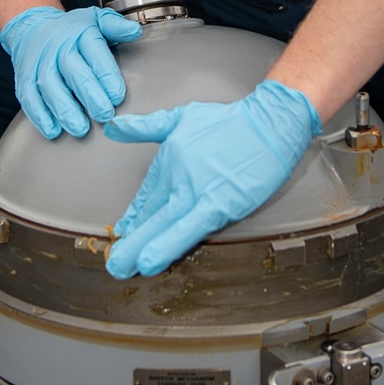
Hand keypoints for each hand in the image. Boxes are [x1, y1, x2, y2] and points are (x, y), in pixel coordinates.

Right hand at [0, 5, 140, 139]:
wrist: (33, 27)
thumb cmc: (71, 30)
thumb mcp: (96, 20)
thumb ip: (116, 27)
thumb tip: (134, 31)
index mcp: (80, 33)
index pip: (95, 53)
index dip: (106, 75)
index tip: (117, 95)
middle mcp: (58, 47)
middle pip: (73, 71)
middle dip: (89, 95)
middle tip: (104, 114)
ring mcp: (39, 63)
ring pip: (49, 86)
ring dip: (65, 110)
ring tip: (80, 128)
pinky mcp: (24, 78)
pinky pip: (29, 97)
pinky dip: (40, 116)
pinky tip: (53, 129)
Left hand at [103, 79, 320, 277]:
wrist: (270, 122)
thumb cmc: (232, 121)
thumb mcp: (180, 116)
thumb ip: (145, 126)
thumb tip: (114, 128)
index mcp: (169, 158)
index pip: (146, 195)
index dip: (134, 217)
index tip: (124, 232)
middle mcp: (177, 176)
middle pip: (149, 213)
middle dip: (130, 240)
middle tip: (115, 261)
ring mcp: (196, 191)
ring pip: (161, 224)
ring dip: (138, 248)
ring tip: (122, 268)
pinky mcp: (217, 204)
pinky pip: (186, 230)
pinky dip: (166, 246)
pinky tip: (149, 261)